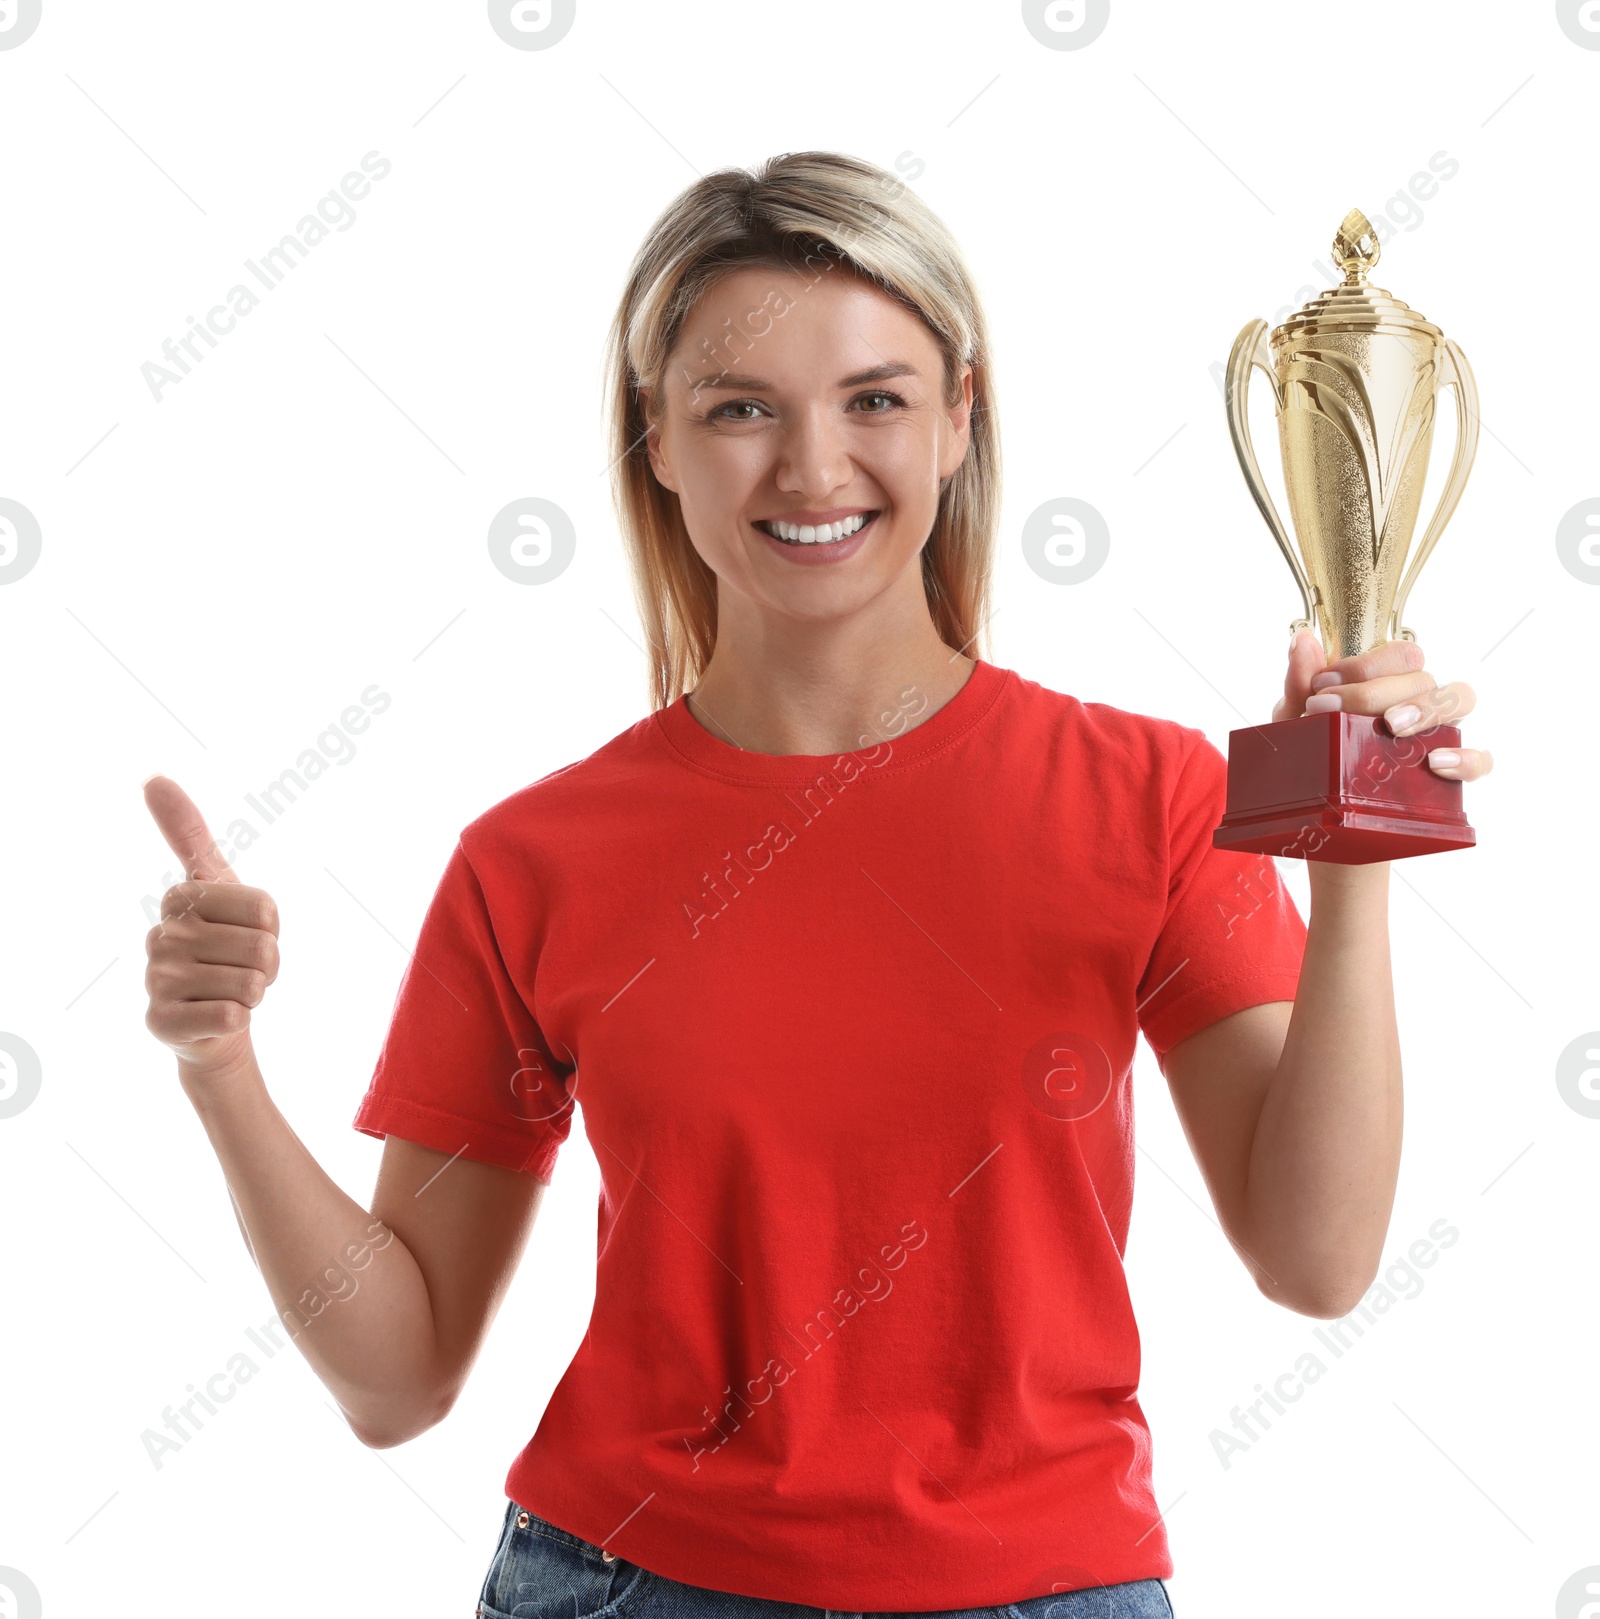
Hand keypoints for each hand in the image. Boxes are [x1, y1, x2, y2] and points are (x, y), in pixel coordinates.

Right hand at [143, 776, 280, 1078]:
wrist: (214, 1022)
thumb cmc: (222, 947)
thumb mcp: (218, 884)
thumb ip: (189, 832)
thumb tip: (152, 777)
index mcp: (180, 898)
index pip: (267, 910)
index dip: (273, 931)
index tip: (247, 934)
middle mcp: (161, 935)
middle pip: (263, 948)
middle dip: (266, 966)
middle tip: (240, 970)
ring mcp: (156, 980)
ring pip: (250, 983)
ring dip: (253, 994)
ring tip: (228, 992)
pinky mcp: (161, 1022)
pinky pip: (232, 1016)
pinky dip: (238, 1021)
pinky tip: (215, 1018)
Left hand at [1275, 629, 1493, 782]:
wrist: (1310, 796)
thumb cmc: (1309, 748)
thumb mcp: (1296, 717)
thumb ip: (1300, 681)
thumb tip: (1304, 640)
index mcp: (1388, 680)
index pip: (1400, 654)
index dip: (1364, 666)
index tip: (1321, 685)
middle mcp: (1419, 699)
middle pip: (1423, 677)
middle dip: (1374, 692)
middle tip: (1332, 709)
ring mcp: (1438, 732)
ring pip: (1460, 700)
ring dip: (1426, 709)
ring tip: (1391, 726)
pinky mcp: (1450, 772)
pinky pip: (1480, 760)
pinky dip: (1467, 758)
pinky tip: (1435, 764)